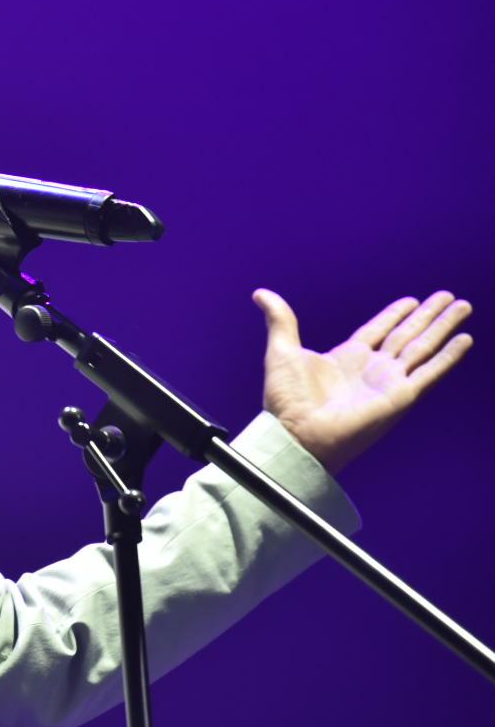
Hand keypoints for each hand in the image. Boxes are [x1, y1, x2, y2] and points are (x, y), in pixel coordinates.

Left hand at [257, 288, 472, 472]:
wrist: (297, 433)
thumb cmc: (286, 400)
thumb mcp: (282, 350)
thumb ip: (280, 320)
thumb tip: (261, 293)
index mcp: (346, 357)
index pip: (378, 329)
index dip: (395, 314)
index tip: (412, 300)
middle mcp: (371, 368)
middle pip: (407, 334)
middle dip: (428, 315)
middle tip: (449, 296)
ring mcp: (388, 381)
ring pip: (423, 346)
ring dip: (444, 327)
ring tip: (463, 306)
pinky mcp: (401, 396)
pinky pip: (430, 372)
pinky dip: (449, 356)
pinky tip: (465, 340)